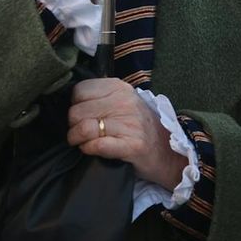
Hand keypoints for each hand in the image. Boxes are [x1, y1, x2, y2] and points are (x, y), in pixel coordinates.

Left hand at [66, 79, 184, 187]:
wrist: (168, 152)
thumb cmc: (139, 127)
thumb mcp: (123, 102)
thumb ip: (102, 96)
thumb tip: (72, 101)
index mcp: (120, 88)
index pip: (80, 91)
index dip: (75, 105)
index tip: (83, 116)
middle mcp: (125, 103)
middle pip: (77, 111)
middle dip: (73, 125)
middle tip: (80, 133)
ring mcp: (130, 124)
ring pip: (84, 128)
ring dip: (77, 139)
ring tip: (82, 142)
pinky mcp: (133, 145)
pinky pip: (97, 145)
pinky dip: (88, 149)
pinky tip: (91, 150)